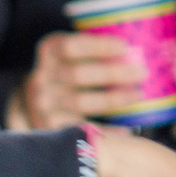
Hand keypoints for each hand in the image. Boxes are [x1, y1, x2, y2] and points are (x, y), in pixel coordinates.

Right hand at [8, 31, 147, 129]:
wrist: (33, 102)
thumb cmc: (66, 72)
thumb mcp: (70, 53)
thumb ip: (93, 50)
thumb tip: (136, 53)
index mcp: (49, 51)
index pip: (71, 46)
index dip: (98, 46)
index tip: (125, 47)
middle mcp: (42, 77)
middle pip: (79, 74)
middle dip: (114, 73)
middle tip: (142, 72)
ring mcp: (44, 103)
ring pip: (81, 102)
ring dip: (114, 99)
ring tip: (138, 94)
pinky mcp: (50, 126)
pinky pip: (82, 128)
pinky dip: (107, 130)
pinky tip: (127, 129)